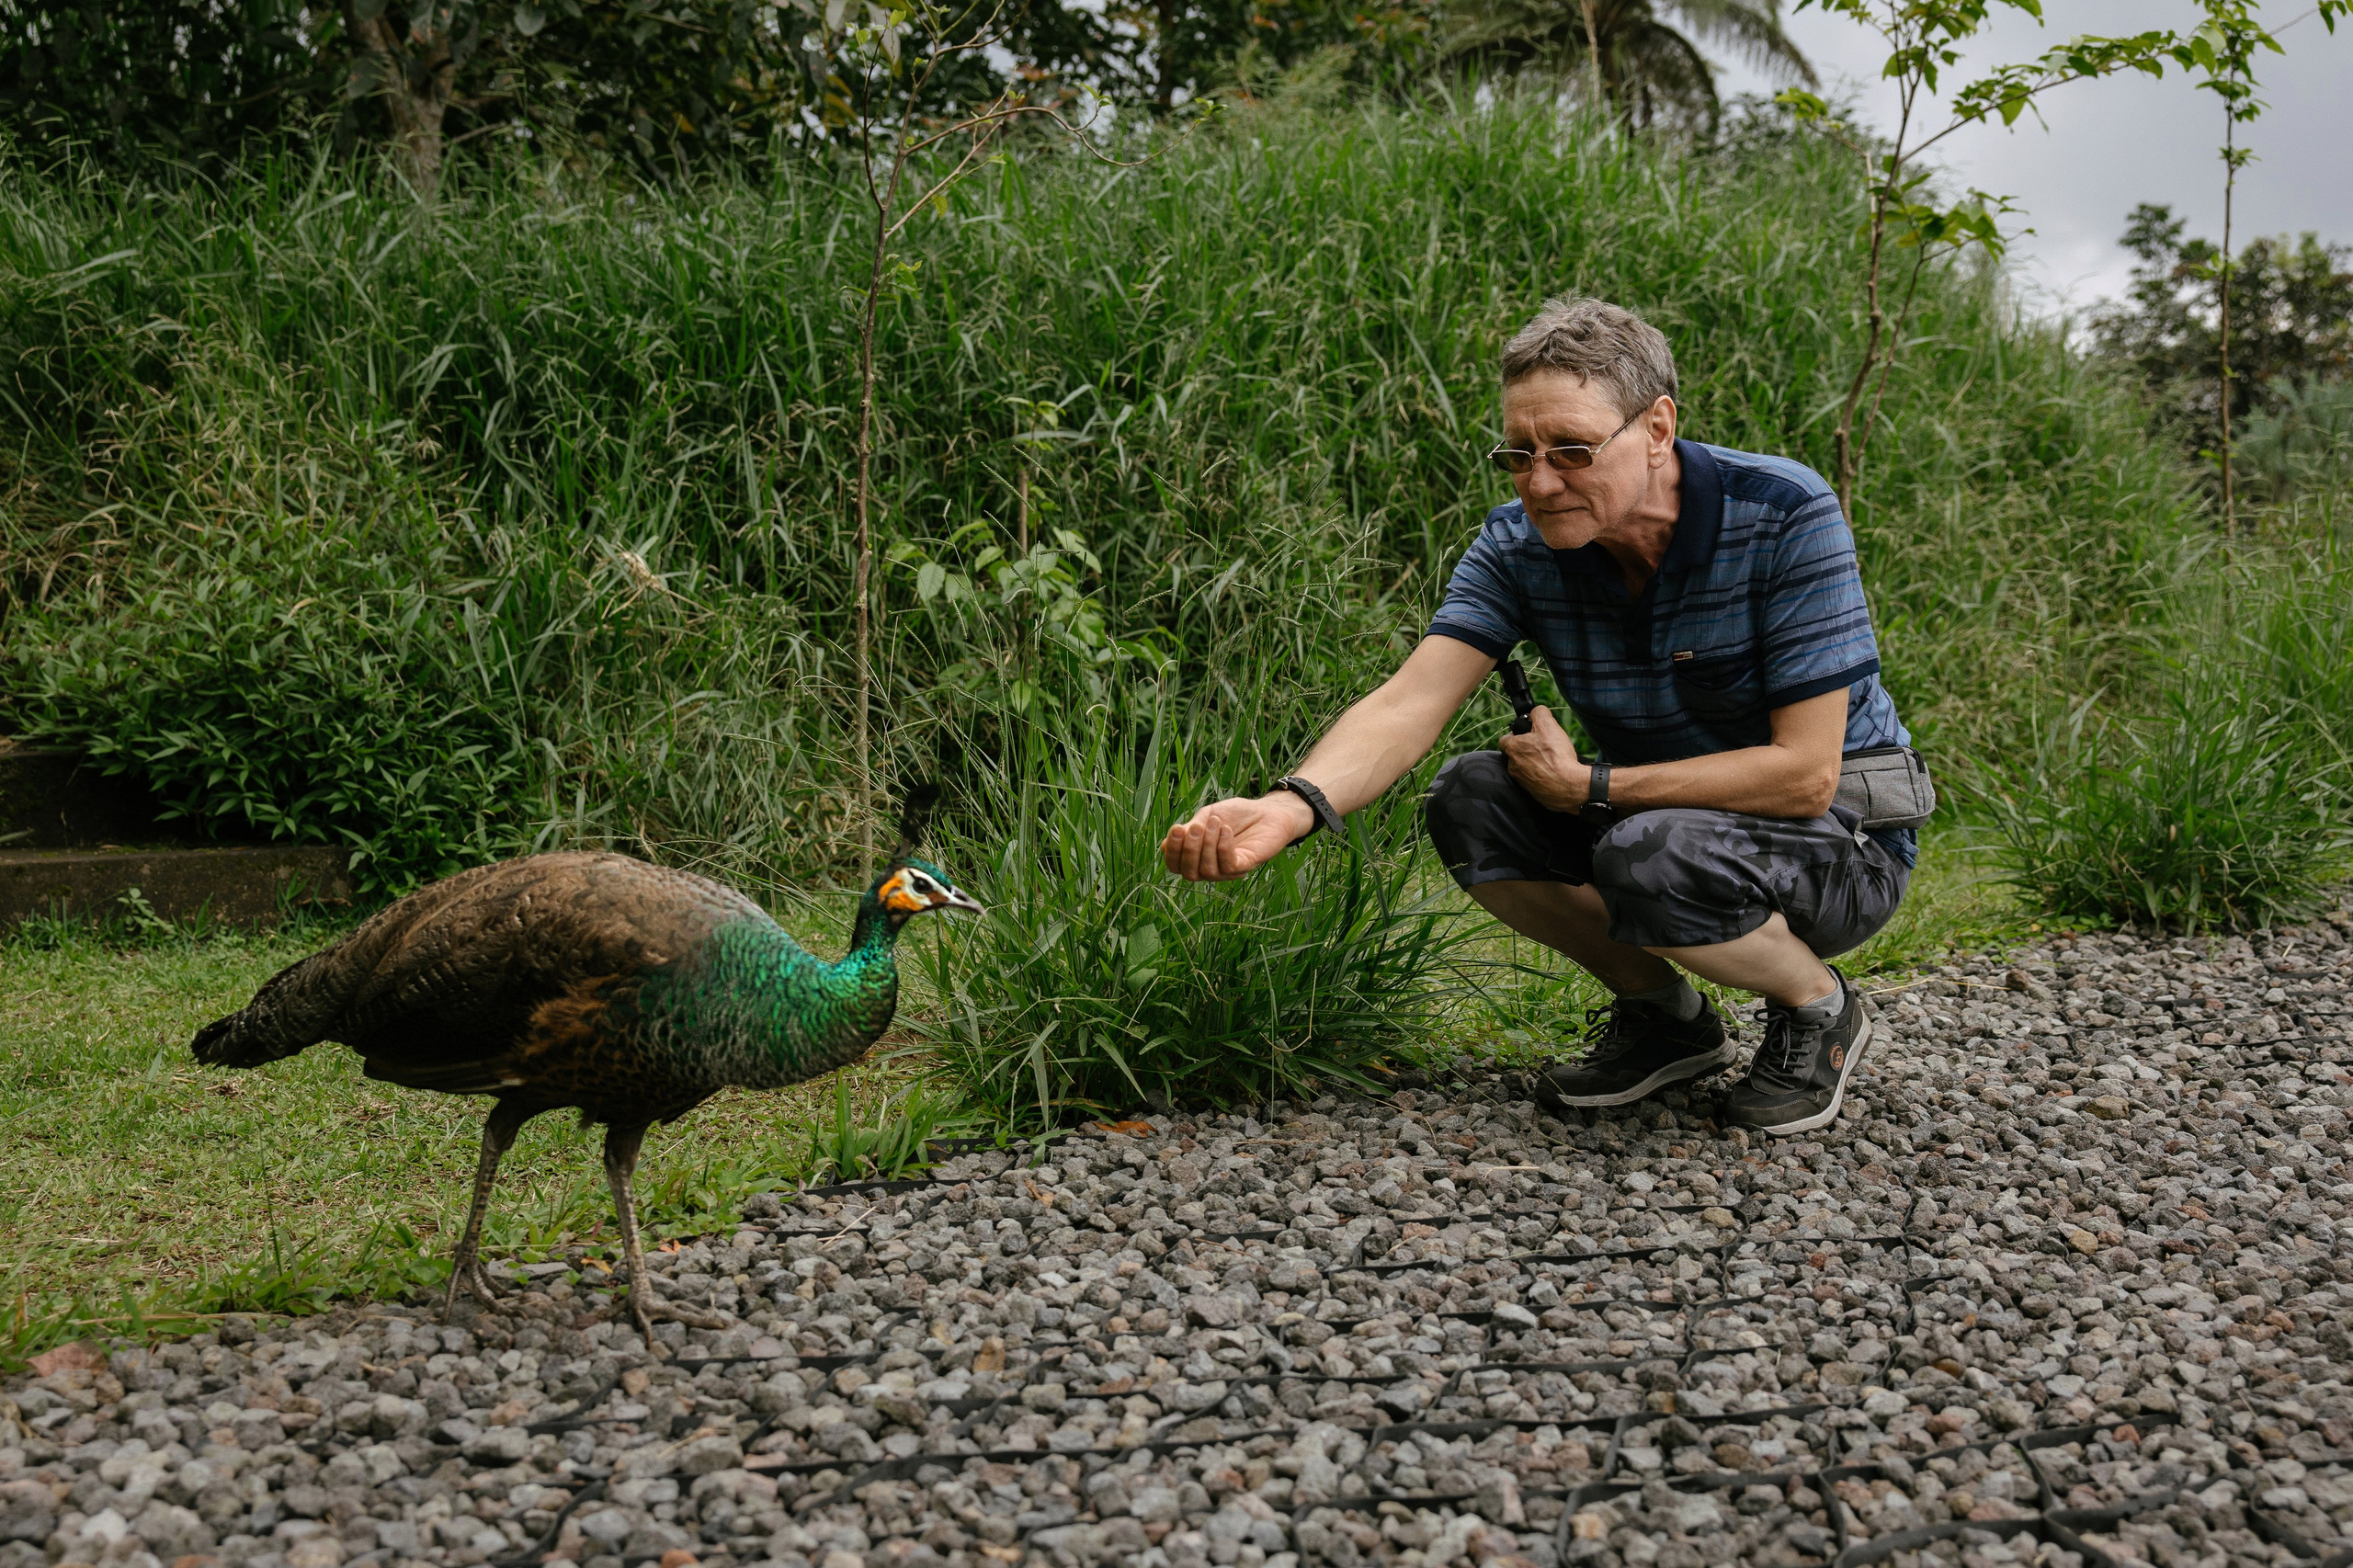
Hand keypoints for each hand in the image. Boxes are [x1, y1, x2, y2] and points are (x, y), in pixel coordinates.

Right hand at [1161, 792, 1314, 880]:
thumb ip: (1190, 830)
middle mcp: (1209, 868)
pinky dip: (1223, 847)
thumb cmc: (1237, 814)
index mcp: (1196, 856)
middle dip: (1188, 850)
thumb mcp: (1208, 816)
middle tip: (1196, 826)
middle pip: (1188, 873)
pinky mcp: (1245, 867)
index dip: (1172, 851)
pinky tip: (1226, 830)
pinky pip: (1228, 866)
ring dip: (1208, 845)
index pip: (1176, 865)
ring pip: (1207, 870)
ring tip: (1216, 822)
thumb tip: (1166, 845)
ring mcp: (1227, 870)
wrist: (1268, 811)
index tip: (1176, 829)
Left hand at [1499, 705, 1587, 812]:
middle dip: (1527, 749)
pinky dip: (1543, 777)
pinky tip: (1555, 773)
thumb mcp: (1547, 725)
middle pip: (1516, 754)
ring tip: (1551, 761)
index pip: (1504, 739)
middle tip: (1543, 746)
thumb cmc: (1556, 756)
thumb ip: (1538, 713)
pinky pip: (1535, 782)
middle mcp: (1513, 767)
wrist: (1568, 786)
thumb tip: (1536, 711)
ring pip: (1525, 768)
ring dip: (1535, 764)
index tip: (1527, 734)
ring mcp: (1522, 782)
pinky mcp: (1533, 793)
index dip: (1515, 735)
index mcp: (1512, 750)